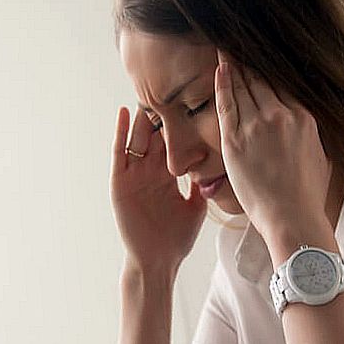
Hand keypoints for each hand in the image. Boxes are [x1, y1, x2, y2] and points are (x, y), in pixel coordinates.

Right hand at [109, 105, 206, 275]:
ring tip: (148, 89)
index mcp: (168, 175)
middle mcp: (150, 171)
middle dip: (162, 111)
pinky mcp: (120, 182)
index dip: (182, 121)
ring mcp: (134, 175)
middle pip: (156, 134)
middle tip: (171, 82)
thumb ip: (203, 186)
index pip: (175, 141)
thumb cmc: (177, 238)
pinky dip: (121, 133)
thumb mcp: (196, 207)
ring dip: (143, 115)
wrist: (158, 261)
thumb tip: (223, 167)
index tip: (193, 98)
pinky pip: (120, 153)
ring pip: (139, 138)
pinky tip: (125, 113)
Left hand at [213, 48, 331, 241]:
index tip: (260, 53)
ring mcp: (256, 126)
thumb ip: (312, 135)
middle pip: (262, 78)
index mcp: (304, 118)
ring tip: (226, 45)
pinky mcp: (235, 141)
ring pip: (243, 86)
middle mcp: (281, 115)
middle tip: (238, 39)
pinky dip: (223, 83)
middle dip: (249, 58)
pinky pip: (226, 103)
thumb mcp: (321, 157)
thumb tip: (310, 126)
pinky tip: (219, 67)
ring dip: (234, 64)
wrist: (292, 219)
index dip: (268, 66)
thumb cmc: (307, 196)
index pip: (282, 83)